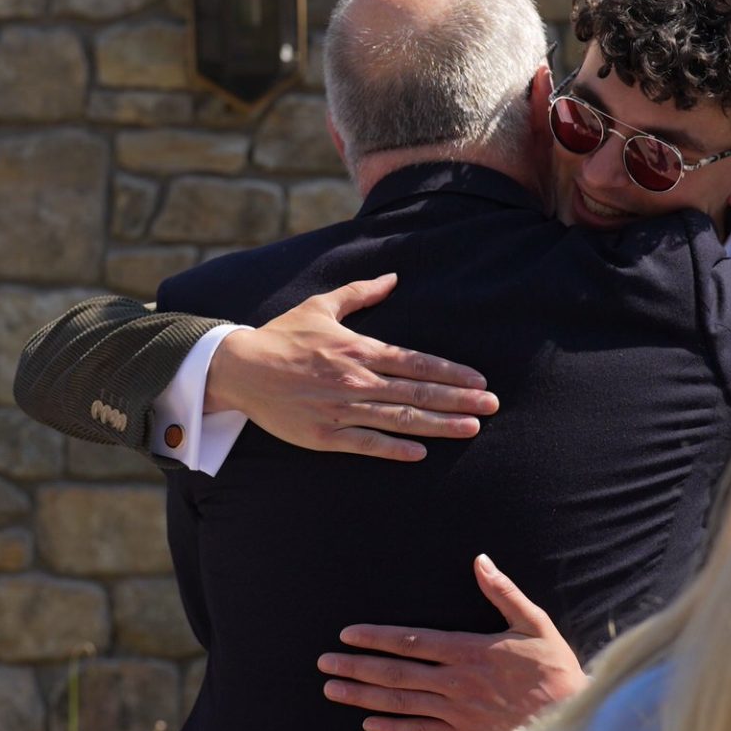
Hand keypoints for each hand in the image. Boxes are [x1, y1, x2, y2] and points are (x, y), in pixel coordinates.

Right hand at [204, 274, 497, 460]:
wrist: (239, 368)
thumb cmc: (282, 335)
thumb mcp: (320, 306)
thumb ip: (360, 293)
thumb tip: (393, 277)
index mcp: (358, 349)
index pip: (415, 361)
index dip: (450, 372)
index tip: (479, 380)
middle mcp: (354, 380)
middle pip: (416, 391)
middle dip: (458, 399)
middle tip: (491, 406)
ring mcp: (340, 409)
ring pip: (398, 418)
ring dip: (438, 424)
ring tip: (471, 428)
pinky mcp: (323, 435)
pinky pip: (365, 443)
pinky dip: (393, 449)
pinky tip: (420, 453)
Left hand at [317, 554, 587, 730]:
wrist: (572, 722)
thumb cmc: (555, 671)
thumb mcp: (535, 624)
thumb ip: (504, 593)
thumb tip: (480, 560)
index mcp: (469, 651)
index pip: (410, 642)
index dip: (375, 638)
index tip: (348, 635)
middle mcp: (456, 682)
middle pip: (395, 673)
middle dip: (355, 667)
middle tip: (324, 664)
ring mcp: (457, 712)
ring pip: (400, 703)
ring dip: (362, 697)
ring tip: (332, 690)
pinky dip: (392, 728)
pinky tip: (369, 725)